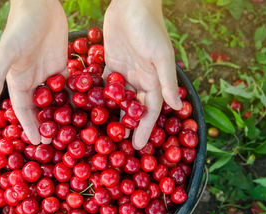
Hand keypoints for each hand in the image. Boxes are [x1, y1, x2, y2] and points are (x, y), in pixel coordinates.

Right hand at [0, 0, 67, 144]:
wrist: (39, 5)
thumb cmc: (19, 28)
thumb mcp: (6, 54)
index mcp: (18, 81)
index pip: (23, 109)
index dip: (29, 125)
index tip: (38, 141)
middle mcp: (33, 81)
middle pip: (41, 107)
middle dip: (48, 124)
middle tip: (58, 142)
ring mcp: (48, 73)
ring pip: (56, 99)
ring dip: (63, 113)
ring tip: (74, 130)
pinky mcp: (63, 64)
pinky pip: (70, 84)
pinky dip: (76, 95)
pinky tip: (86, 108)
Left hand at [103, 0, 181, 149]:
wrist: (132, 4)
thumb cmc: (150, 29)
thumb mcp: (161, 55)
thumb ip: (167, 81)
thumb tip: (179, 107)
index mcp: (154, 81)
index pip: (150, 111)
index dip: (144, 129)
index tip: (138, 147)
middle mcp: (139, 81)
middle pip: (132, 109)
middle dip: (125, 127)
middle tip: (114, 145)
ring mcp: (124, 74)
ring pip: (117, 100)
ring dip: (110, 115)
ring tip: (98, 132)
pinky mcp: (109, 65)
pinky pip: (103, 85)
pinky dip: (97, 96)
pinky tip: (86, 109)